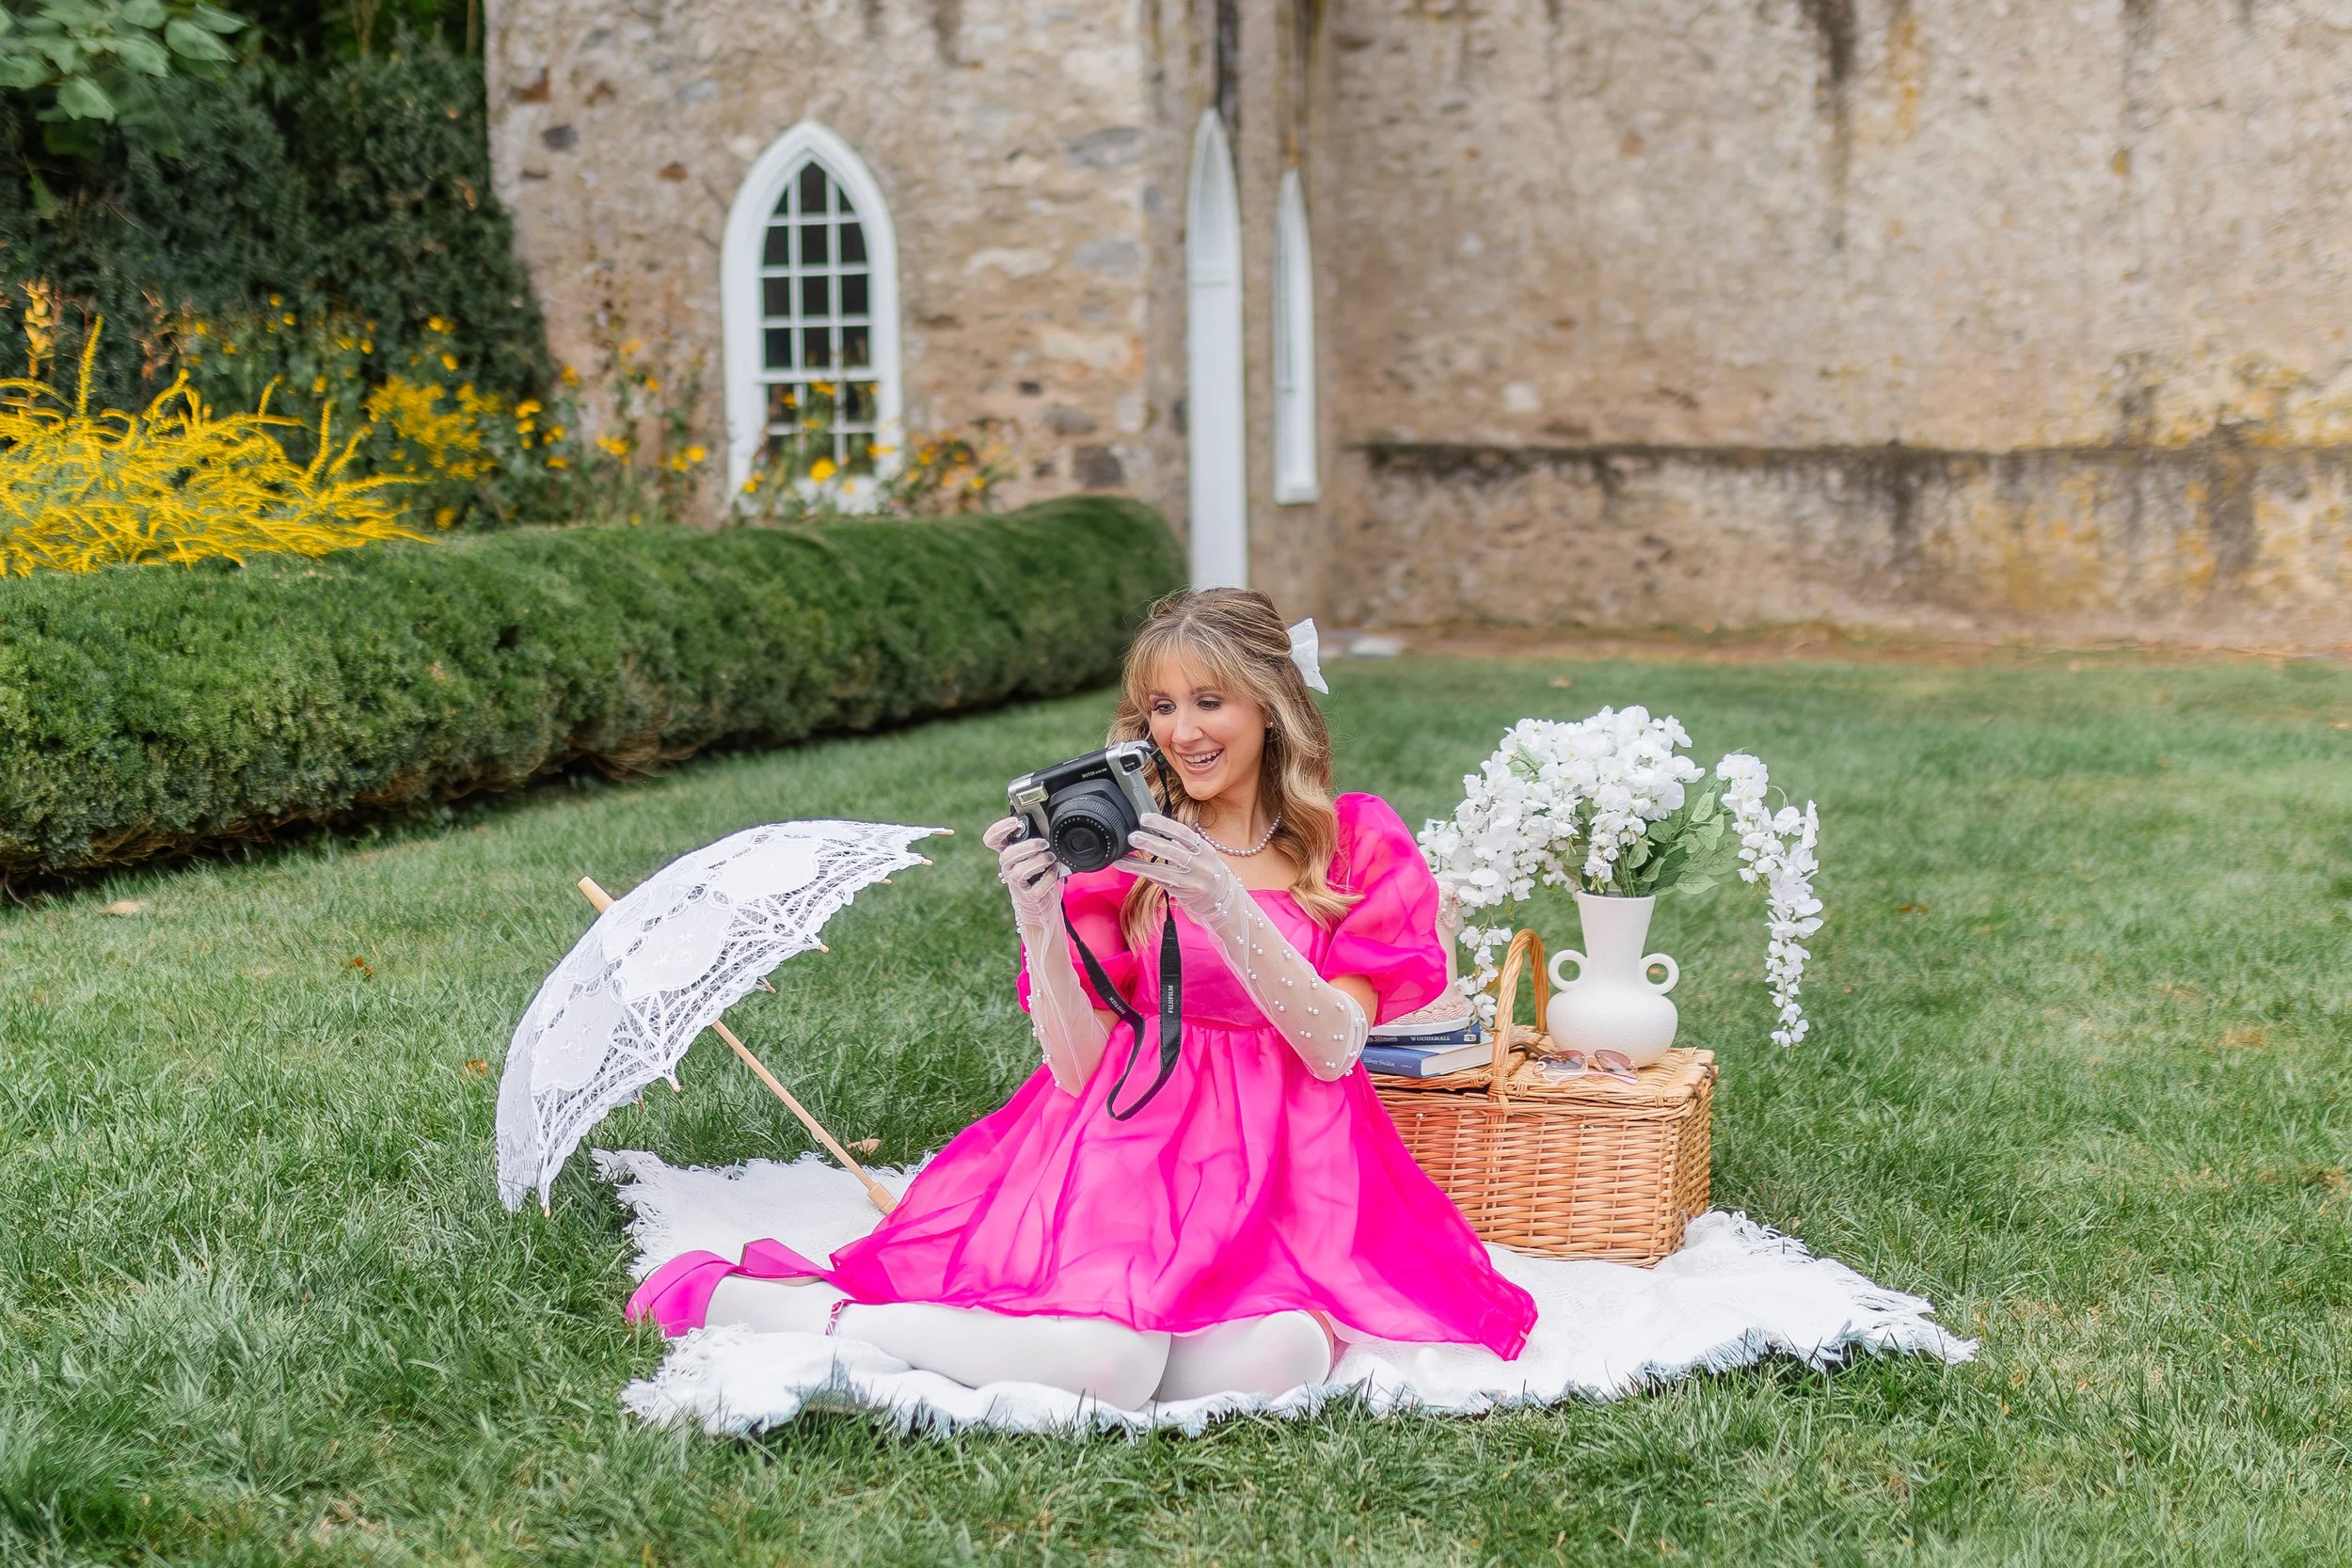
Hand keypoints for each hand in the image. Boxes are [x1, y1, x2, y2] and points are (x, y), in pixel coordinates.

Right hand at [985, 815, 1061, 930]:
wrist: (1039, 904)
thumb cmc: (1037, 875)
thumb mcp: (1032, 855)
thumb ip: (1034, 841)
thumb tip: (1046, 823)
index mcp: (1007, 854)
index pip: (992, 841)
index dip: (998, 830)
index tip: (1014, 822)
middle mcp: (1008, 869)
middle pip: (1007, 855)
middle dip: (1028, 846)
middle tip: (1044, 843)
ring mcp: (1016, 885)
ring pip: (1020, 872)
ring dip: (1039, 862)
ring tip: (1052, 858)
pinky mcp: (1029, 897)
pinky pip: (1036, 889)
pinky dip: (1048, 878)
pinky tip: (1054, 871)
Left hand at [1114, 813, 1244, 923]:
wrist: (1225, 902)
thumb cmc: (1209, 874)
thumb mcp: (1204, 856)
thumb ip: (1184, 845)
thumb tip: (1157, 828)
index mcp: (1206, 850)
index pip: (1183, 833)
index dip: (1164, 824)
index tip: (1145, 818)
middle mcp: (1201, 865)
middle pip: (1173, 851)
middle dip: (1151, 843)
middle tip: (1132, 836)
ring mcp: (1192, 881)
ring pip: (1162, 870)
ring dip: (1140, 863)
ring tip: (1123, 857)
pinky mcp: (1182, 894)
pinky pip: (1159, 881)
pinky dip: (1143, 873)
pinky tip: (1128, 867)